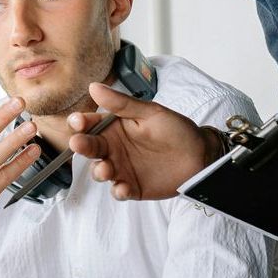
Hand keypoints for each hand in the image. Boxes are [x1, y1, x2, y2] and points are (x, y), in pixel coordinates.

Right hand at [67, 83, 211, 200]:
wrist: (200, 156)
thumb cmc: (176, 130)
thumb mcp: (150, 112)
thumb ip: (122, 103)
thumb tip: (94, 87)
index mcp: (115, 127)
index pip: (91, 124)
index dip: (81, 122)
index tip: (77, 121)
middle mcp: (114, 148)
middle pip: (91, 148)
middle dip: (82, 146)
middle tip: (79, 144)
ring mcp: (121, 169)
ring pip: (100, 171)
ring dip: (99, 171)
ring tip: (106, 169)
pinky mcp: (131, 187)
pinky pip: (119, 191)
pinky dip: (118, 191)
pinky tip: (122, 188)